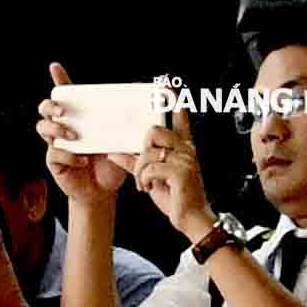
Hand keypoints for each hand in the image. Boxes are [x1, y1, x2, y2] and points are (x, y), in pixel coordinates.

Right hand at [42, 70, 129, 217]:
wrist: (104, 191)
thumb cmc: (111, 163)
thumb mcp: (120, 143)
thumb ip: (126, 130)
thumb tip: (142, 116)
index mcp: (79, 118)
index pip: (66, 95)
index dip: (59, 79)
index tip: (56, 67)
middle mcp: (64, 128)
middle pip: (46, 108)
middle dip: (51, 105)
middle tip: (65, 111)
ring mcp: (57, 144)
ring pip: (42, 127)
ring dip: (56, 129)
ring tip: (74, 136)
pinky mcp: (55, 162)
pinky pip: (54, 153)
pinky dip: (69, 156)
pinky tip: (83, 162)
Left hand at [128, 112, 219, 244]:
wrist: (191, 219)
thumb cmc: (176, 198)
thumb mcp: (152, 178)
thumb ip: (136, 164)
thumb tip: (115, 153)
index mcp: (183, 148)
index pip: (180, 120)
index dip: (174, 103)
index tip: (168, 87)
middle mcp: (186, 150)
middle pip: (154, 131)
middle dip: (141, 150)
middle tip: (143, 170)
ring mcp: (185, 160)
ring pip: (148, 152)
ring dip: (140, 171)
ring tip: (145, 184)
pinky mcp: (181, 172)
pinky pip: (150, 168)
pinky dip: (144, 180)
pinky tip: (150, 188)